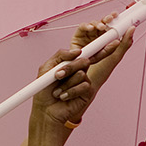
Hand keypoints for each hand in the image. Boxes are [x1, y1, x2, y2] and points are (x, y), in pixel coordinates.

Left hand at [33, 17, 133, 131]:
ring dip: (67, 83)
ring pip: (82, 73)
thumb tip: (77, 51)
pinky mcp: (87, 92)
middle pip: (84, 60)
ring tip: (57, 92)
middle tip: (57, 76)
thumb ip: (60, 55)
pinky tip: (63, 97)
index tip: (102, 34)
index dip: (93, 43)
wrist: (45, 112)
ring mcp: (84, 80)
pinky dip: (70, 91)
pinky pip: (84, 85)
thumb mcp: (46, 68)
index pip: (84, 51)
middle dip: (69, 68)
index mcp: (70, 62)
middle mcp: (79, 69)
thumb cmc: (44, 92)